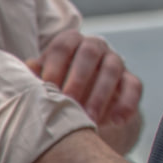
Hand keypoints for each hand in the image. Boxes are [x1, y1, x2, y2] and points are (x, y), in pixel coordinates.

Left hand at [27, 30, 142, 125]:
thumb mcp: (43, 80)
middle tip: (69, 101)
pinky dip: (126, 103)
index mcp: (70, 42)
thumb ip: (35, 74)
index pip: (63, 45)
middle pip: (90, 52)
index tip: (46, 87)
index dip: (54, 65)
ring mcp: (115, 61)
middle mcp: (95, 46)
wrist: (83, 103)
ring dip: (100, 94)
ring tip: (89, 118)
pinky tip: (115, 121)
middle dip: (78, 78)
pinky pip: (134, 86)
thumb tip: (28, 67)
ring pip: (112, 68)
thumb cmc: (56, 87)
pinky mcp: (130, 79)